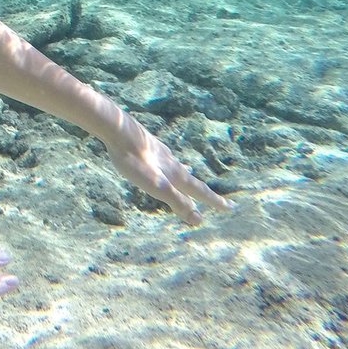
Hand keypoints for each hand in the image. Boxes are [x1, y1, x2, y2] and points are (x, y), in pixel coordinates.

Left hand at [102, 119, 233, 224]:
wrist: (117, 129)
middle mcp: (172, 162)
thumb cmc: (133, 160)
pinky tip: (161, 156)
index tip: (231, 207)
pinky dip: (169, 161)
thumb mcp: (156, 185)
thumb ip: (176, 201)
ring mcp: (159, 152)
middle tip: (218, 198)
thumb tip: (199, 219)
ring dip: (186, 174)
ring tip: (190, 172)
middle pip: (191, 180)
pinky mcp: (146, 145)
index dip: (215, 202)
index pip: (200, 191)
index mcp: (175, 174)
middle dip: (204, 192)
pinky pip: (163, 157)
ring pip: (177, 166)